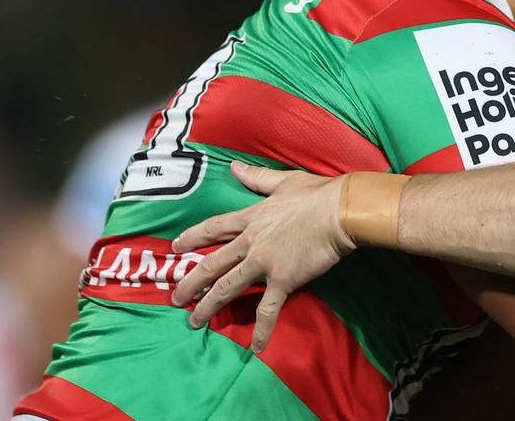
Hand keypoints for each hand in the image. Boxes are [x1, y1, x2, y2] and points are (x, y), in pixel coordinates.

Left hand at [171, 161, 355, 351]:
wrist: (339, 211)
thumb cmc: (317, 194)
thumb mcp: (283, 181)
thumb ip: (256, 177)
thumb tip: (234, 167)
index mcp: (251, 217)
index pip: (214, 228)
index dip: (192, 238)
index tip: (175, 248)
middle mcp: (250, 242)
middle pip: (212, 264)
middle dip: (190, 282)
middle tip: (176, 297)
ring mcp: (263, 263)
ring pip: (228, 288)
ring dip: (209, 306)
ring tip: (194, 321)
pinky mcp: (282, 280)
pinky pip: (268, 310)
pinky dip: (261, 330)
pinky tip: (256, 347)